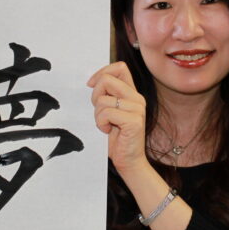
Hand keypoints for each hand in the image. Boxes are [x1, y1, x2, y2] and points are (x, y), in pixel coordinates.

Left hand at [87, 61, 147, 175]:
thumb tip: (91, 82)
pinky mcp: (134, 121)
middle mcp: (137, 98)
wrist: (129, 161)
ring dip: (97, 114)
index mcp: (132, 93)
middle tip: (98, 111)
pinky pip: (106, 113)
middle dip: (95, 95)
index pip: (119, 68)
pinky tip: (107, 131)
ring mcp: (137, 109)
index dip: (101, 73)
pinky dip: (100, 123)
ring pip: (103, 100)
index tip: (91, 85)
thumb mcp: (110, 112)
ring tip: (105, 125)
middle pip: (107, 80)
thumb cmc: (117, 139)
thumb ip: (107, 96)